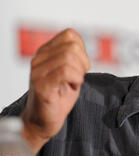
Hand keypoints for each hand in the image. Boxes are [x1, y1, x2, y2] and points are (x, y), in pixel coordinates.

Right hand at [21, 28, 90, 153]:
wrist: (43, 121)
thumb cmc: (58, 97)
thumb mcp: (70, 71)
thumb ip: (74, 56)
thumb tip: (81, 46)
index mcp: (46, 52)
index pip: (70, 35)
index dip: (82, 49)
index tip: (80, 65)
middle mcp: (39, 59)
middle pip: (72, 46)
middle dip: (83, 62)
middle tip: (78, 77)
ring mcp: (38, 71)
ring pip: (69, 57)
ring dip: (79, 72)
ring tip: (73, 83)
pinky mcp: (41, 85)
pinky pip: (65, 71)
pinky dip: (76, 79)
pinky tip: (72, 86)